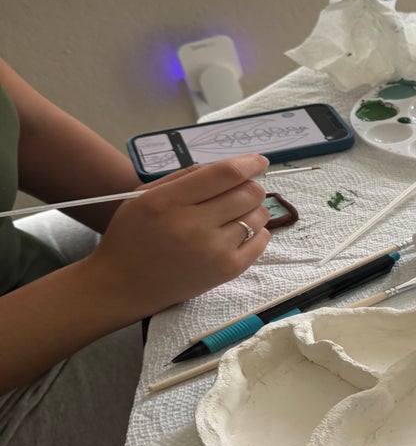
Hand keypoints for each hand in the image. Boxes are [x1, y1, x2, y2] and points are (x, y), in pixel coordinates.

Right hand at [83, 154, 270, 315]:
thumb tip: (233, 168)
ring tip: (233, 214)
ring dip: (252, 209)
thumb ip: (187, 177)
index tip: (259, 161)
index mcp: (169, 201)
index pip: (225, 174)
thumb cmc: (133, 235)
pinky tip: (238, 231)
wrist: (123, 285)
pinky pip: (262, 240)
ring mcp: (214, 251)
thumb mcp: (146, 195)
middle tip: (238, 191)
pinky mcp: (228, 270)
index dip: (249, 163)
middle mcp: (194, 226)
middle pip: (248, 194)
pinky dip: (257, 230)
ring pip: (258, 216)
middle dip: (249, 186)